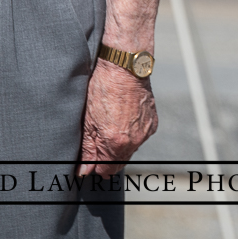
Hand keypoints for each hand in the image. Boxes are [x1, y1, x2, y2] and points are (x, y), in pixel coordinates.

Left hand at [77, 58, 157, 176]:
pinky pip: (140, 137)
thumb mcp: (88, 120)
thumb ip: (88, 149)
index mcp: (116, 142)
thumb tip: (84, 171)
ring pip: (130, 150)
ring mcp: (146, 131)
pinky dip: (131, 134)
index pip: (106, 170)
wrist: (125, 66)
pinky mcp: (153, 122)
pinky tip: (122, 119)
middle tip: (97, 143)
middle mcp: (135, 140)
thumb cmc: (103, 88)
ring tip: (110, 125)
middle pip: (119, 162)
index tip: (88, 160)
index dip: (95, 167)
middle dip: (107, 158)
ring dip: (120, 145)